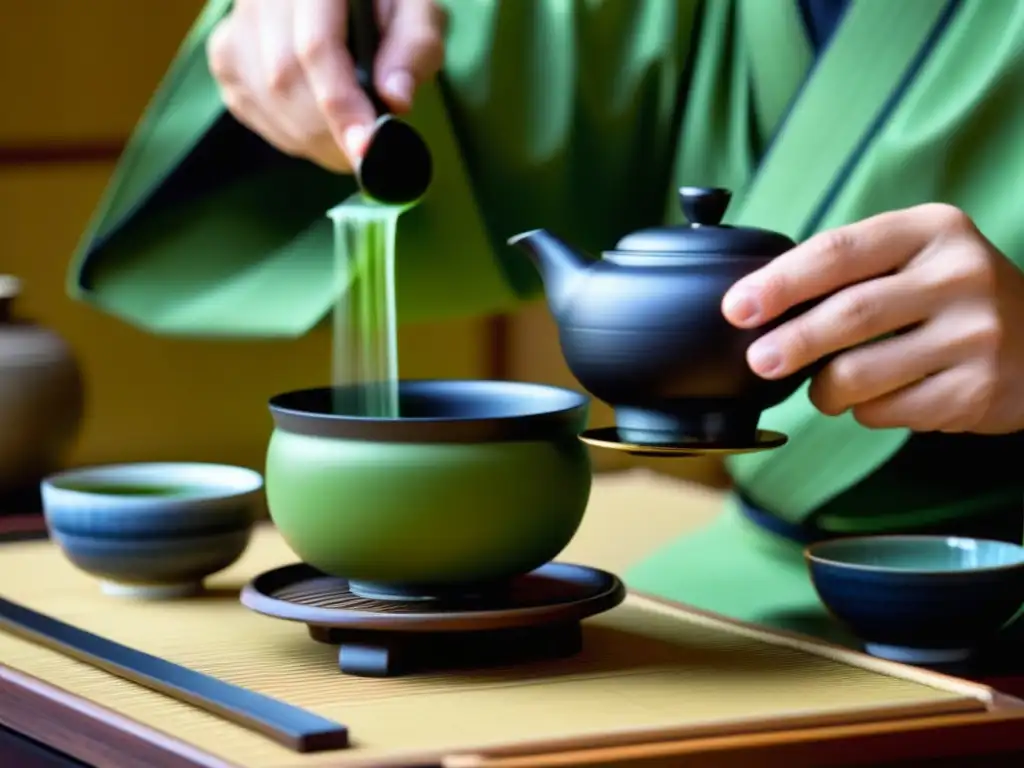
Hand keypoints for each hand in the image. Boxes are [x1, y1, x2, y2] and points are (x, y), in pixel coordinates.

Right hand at [206, 0, 444, 171]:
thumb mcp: (417, 15)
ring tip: (346, 141)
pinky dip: (287, 131)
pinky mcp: (226, 51)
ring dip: (309, 136)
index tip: (365, 147)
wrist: (349, 2)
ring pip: (264, 96)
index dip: (340, 103)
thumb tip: (394, 100)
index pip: (315, 46)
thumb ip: (413, 48)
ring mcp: (238, 21)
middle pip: (283, 77)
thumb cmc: (388, 6)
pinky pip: (248, 106)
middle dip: (327, 130)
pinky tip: (317, 128)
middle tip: (364, 153)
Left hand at [721, 204, 1023, 434]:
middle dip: (792, 342)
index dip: (779, 282)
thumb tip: (755, 305)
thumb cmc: (948, 296)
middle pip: (850, 314)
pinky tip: (879, 397)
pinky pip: (889, 410)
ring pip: (863, 373)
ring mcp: (976, 335)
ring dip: (824, 389)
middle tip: (758, 360)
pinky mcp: (978, 390)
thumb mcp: (912, 258)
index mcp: (932, 230)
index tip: (736, 307)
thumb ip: (846, 270)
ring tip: (822, 387)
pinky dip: (866, 410)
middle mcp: (960, 275)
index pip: (839, 252)